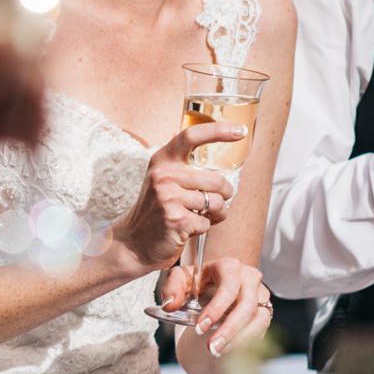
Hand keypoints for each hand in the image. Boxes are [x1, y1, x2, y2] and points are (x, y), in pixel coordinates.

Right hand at [110, 124, 240, 273]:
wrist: (133, 243)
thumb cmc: (155, 210)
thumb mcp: (162, 179)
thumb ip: (183, 166)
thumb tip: (218, 155)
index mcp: (162, 160)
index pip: (191, 136)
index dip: (219, 131)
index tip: (240, 131)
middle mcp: (163, 176)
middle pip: (217, 180)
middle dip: (224, 195)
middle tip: (214, 202)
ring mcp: (168, 198)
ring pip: (216, 203)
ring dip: (215, 214)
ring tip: (198, 216)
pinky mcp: (176, 219)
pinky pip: (207, 223)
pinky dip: (203, 228)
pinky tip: (187, 228)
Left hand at [164, 256, 271, 356]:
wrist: (211, 292)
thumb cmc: (196, 284)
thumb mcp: (180, 280)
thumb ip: (172, 287)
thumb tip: (170, 304)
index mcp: (229, 267)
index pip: (228, 286)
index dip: (216, 308)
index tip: (200, 327)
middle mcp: (249, 278)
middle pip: (247, 306)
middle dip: (229, 329)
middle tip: (211, 347)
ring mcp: (260, 295)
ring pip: (258, 319)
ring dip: (239, 339)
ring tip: (217, 351)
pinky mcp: (265, 311)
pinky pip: (261, 328)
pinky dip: (245, 341)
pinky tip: (227, 349)